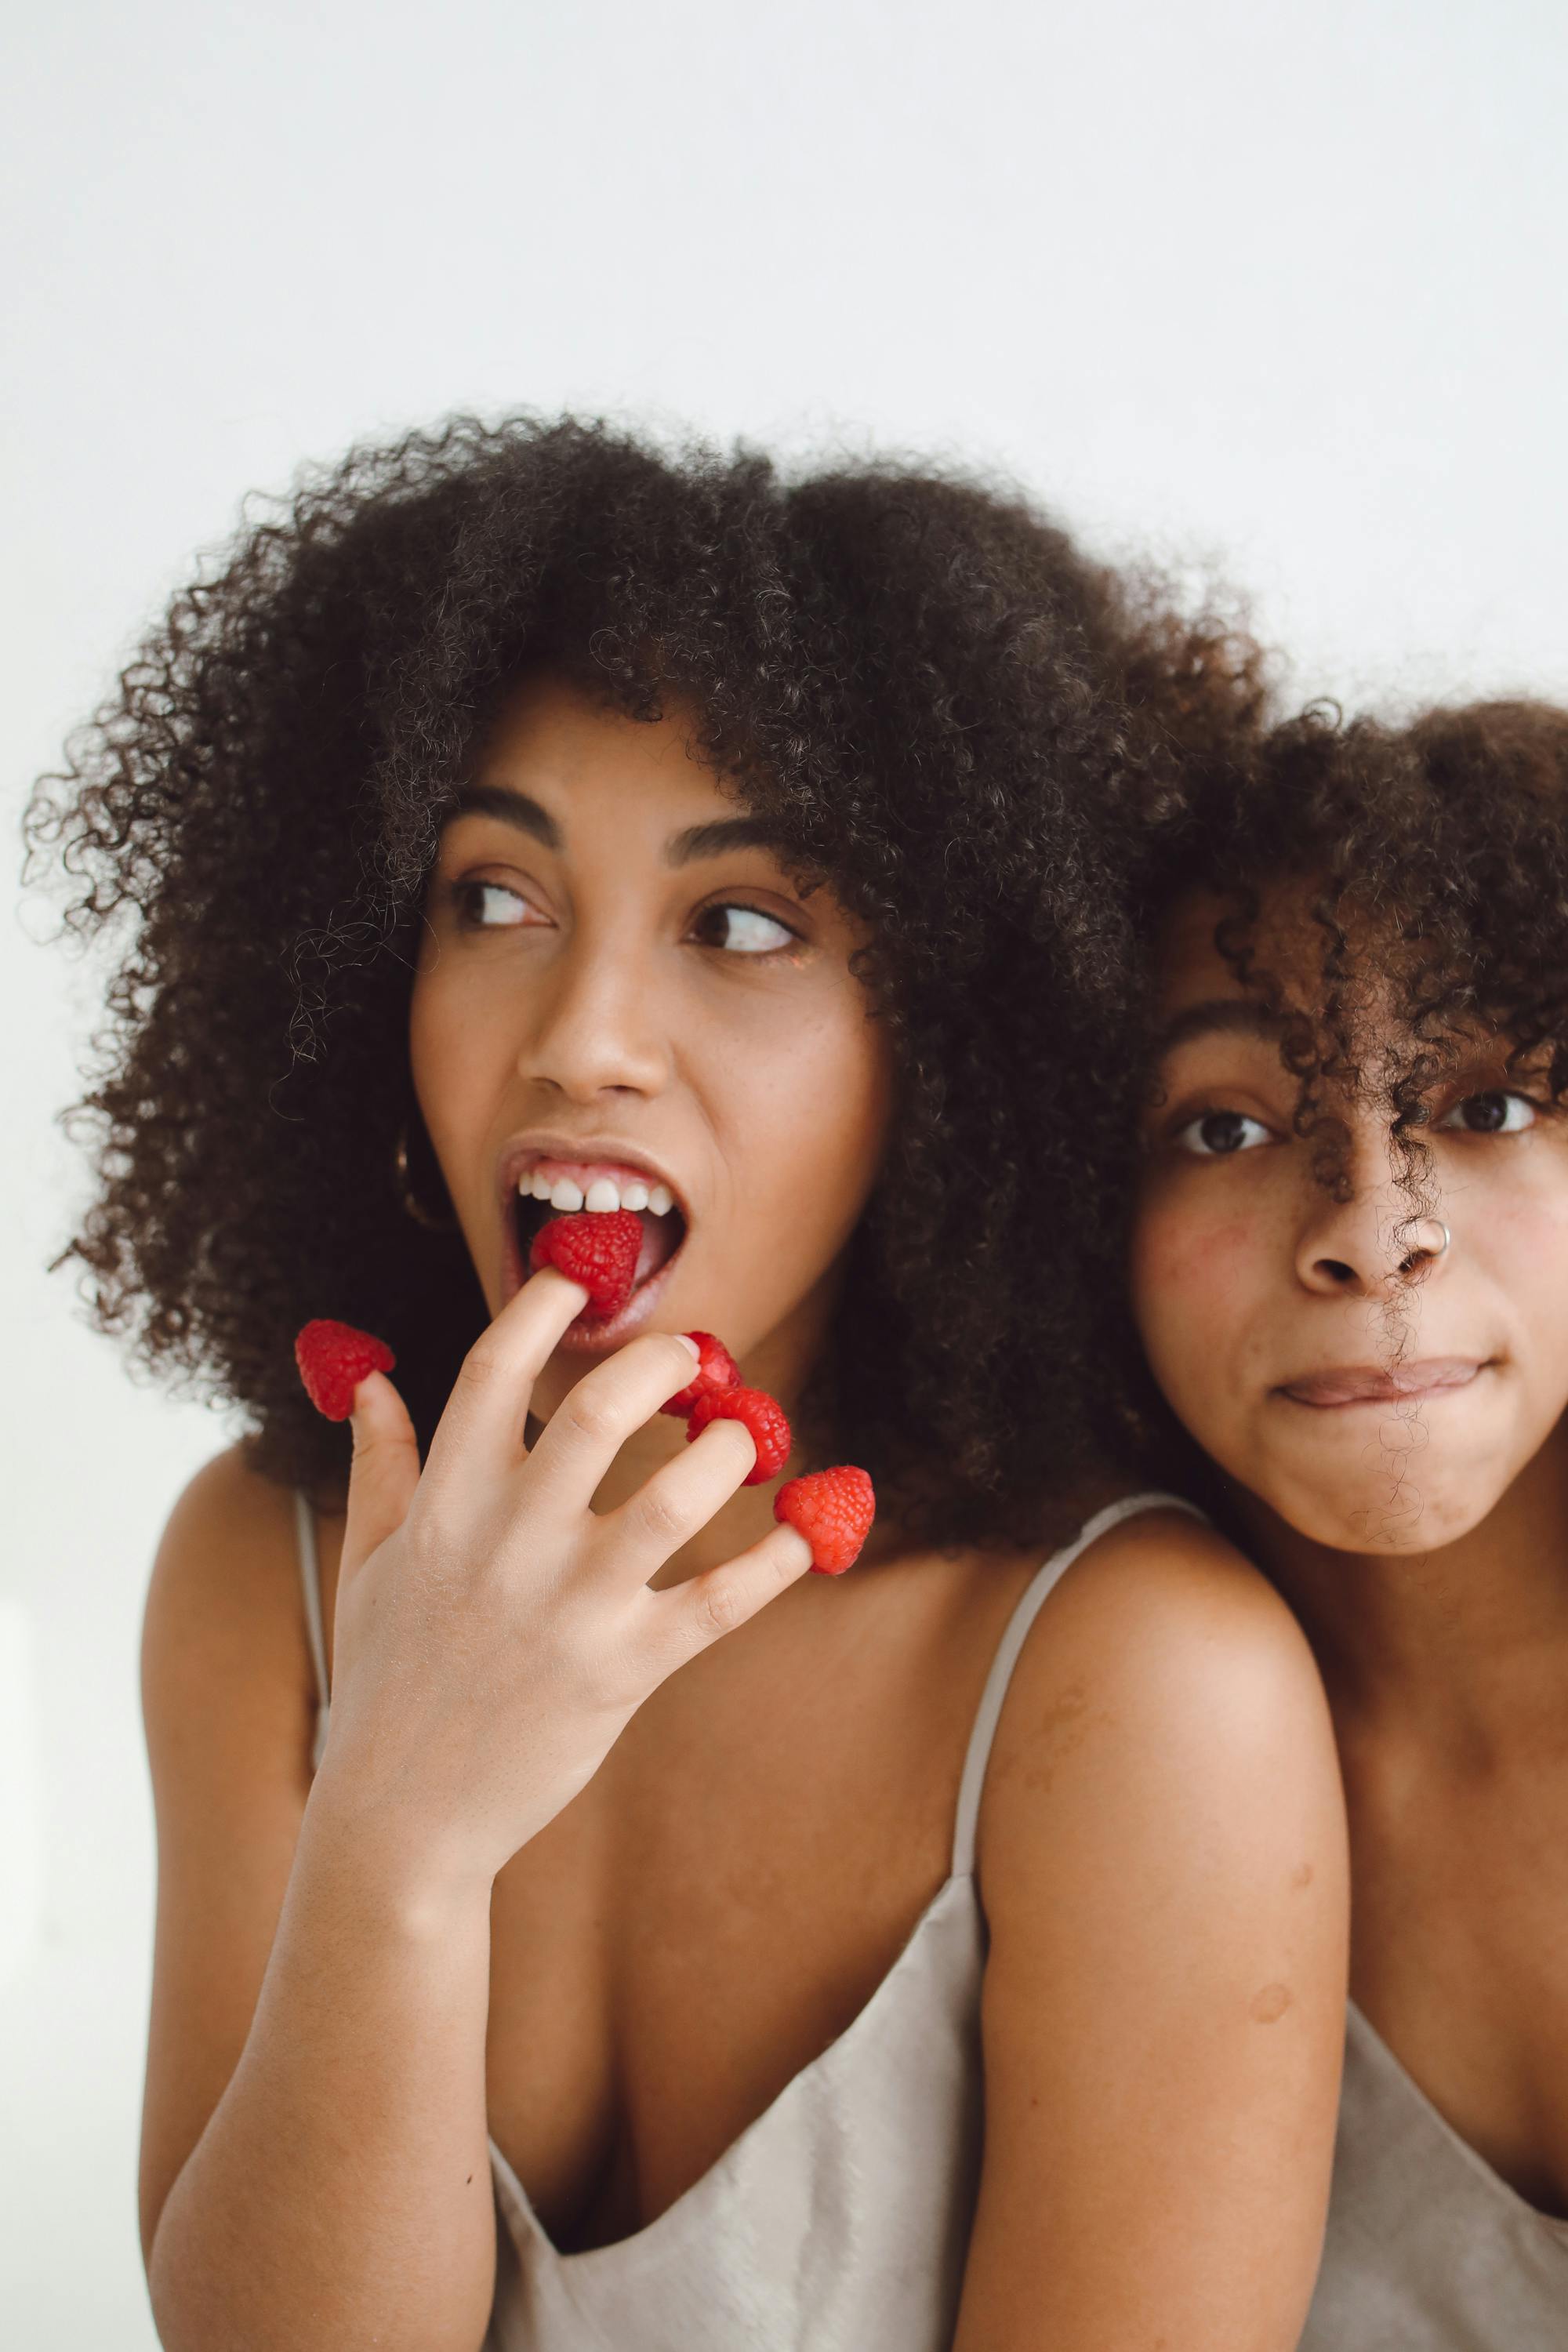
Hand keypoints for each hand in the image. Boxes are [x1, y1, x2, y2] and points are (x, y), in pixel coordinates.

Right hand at [309, 1267, 811, 1893]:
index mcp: (445, 1504)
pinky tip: (807, 1532)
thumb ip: (380, 1468)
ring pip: (679, 1495)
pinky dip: (775, 1562)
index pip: (492, 1371)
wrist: (405, 1819)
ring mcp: (571, 1606)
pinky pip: (720, 1602)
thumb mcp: (366, 1565)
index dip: (539, 1308)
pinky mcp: (624, 1670)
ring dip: (729, 1450)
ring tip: (748, 1436)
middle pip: (603, 1410)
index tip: (573, 1280)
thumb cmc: (386, 1682)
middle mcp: (511, 1541)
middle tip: (693, 1357)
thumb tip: (373, 1385)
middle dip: (662, 1363)